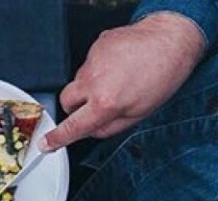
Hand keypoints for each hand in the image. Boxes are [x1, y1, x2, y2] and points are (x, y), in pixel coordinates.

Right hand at [40, 13, 205, 150]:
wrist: (171, 39)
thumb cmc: (162, 76)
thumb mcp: (137, 115)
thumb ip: (108, 128)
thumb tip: (90, 132)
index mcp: (105, 103)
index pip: (72, 127)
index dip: (56, 138)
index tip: (46, 143)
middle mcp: (95, 81)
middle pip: (66, 101)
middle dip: (75, 108)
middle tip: (93, 107)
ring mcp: (94, 60)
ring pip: (79, 82)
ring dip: (90, 86)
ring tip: (116, 81)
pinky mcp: (97, 45)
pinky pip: (89, 64)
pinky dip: (99, 69)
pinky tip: (118, 67)